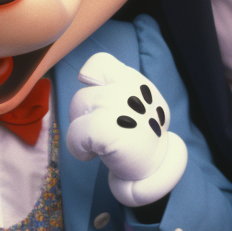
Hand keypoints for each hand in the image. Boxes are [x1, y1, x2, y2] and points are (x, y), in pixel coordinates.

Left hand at [67, 52, 186, 206]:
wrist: (158, 167)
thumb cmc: (145, 133)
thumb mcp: (142, 101)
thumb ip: (121, 87)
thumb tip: (88, 78)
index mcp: (131, 80)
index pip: (99, 63)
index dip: (90, 79)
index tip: (95, 97)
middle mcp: (122, 87)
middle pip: (82, 95)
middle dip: (84, 116)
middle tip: (99, 131)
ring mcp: (113, 105)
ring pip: (76, 110)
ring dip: (81, 129)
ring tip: (99, 142)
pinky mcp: (104, 128)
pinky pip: (74, 134)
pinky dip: (78, 148)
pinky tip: (92, 155)